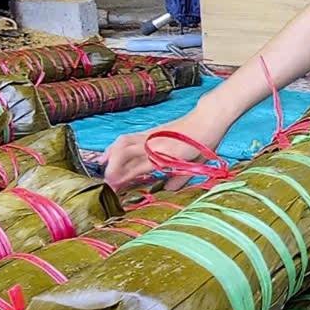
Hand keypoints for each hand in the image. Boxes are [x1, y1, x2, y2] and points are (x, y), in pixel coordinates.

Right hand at [101, 118, 219, 189]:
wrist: (208, 118)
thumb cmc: (204, 143)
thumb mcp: (195, 165)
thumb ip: (179, 179)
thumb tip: (167, 191)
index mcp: (165, 154)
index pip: (137, 168)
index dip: (123, 178)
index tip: (113, 189)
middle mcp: (154, 143)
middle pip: (124, 153)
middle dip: (112, 168)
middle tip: (106, 183)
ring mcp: (151, 135)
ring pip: (123, 142)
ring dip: (111, 155)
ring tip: (102, 166)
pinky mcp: (151, 131)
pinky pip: (129, 138)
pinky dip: (117, 146)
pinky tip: (111, 152)